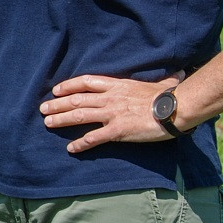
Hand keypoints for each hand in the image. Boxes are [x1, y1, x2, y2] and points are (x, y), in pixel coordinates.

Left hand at [41, 73, 181, 152]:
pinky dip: (80, 143)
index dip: (68, 86)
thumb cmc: (171, 96)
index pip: (86, 82)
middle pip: (77, 100)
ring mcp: (112, 114)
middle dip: (57, 104)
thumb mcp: (162, 83)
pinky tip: (71, 148)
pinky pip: (93, 138)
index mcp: (117, 85)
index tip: (56, 90)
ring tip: (47, 123)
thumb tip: (179, 74)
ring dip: (61, 120)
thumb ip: (163, 81)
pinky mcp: (117, 130)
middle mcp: (110, 98)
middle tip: (43, 109)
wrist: (175, 109)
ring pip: (79, 116)